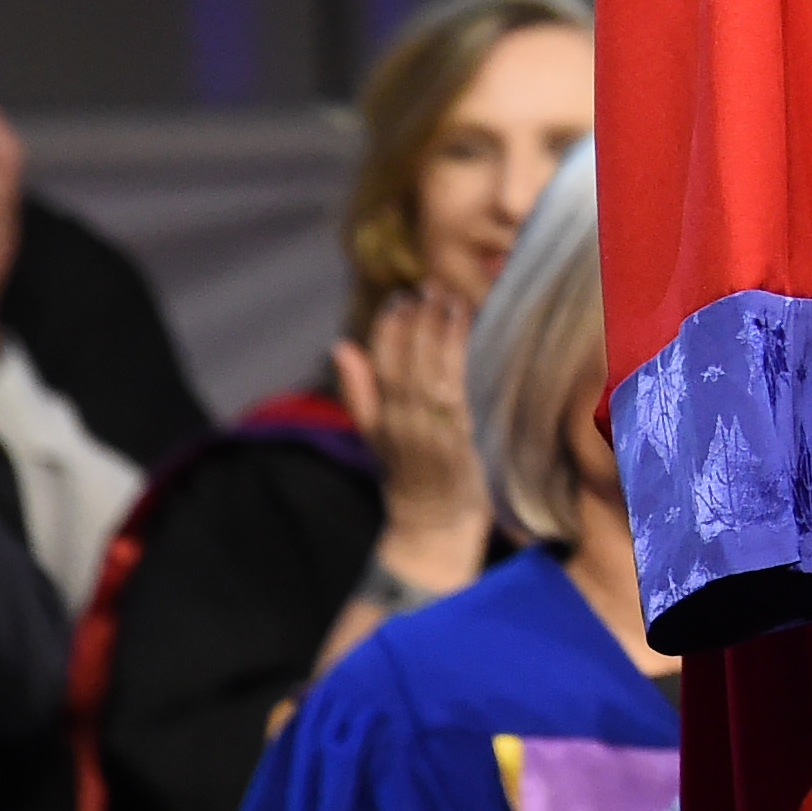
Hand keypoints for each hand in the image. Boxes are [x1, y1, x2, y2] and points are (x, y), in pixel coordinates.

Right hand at [332, 287, 489, 594]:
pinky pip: (458, 391)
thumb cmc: (408, 471)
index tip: (399, 298)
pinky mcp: (459, 439)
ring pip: (431, 374)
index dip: (387, 329)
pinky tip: (471, 337)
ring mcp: (431, 432)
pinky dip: (461, 361)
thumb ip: (358, 389)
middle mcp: (402, 423)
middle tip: (430, 288)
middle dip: (418, 323)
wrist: (432, 523)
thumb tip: (339, 344)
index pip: (379, 365)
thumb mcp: (374, 432)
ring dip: (441, 334)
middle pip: (407, 364)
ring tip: (451, 301)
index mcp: (380, 419)